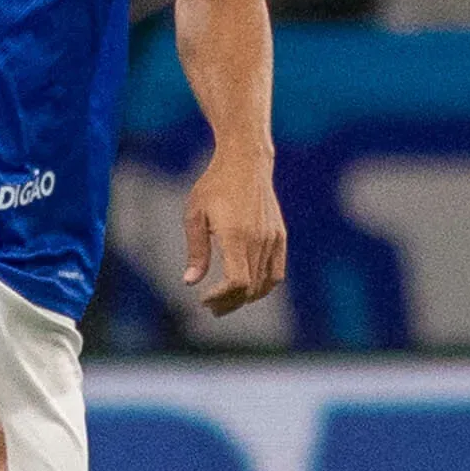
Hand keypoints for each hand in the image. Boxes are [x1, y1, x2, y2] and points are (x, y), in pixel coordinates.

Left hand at [184, 147, 286, 317]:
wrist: (245, 162)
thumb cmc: (214, 186)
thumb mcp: (194, 215)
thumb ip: (196, 251)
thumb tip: (190, 282)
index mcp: (237, 235)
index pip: (237, 282)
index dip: (221, 297)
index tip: (204, 299)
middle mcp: (259, 239)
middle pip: (250, 288)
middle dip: (229, 303)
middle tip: (210, 307)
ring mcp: (272, 238)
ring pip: (264, 283)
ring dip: (245, 298)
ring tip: (226, 302)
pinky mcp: (279, 236)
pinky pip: (276, 272)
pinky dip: (264, 286)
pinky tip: (248, 290)